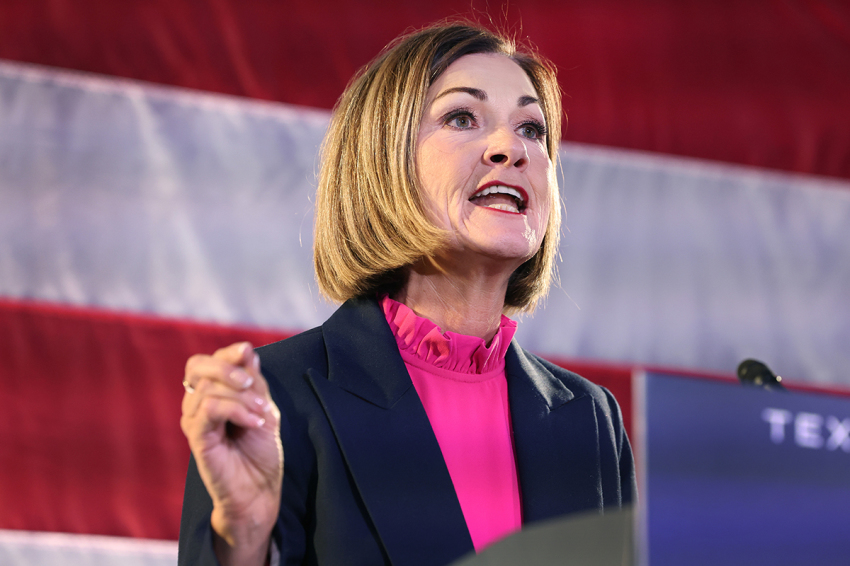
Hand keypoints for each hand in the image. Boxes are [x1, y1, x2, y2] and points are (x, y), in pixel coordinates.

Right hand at [181, 342, 282, 564]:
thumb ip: (254, 382)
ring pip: (208, 388)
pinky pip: (209, 409)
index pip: (207, 361)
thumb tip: (247, 352)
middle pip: (196, 366)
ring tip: (261, 413)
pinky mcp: (195, 438)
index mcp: (210, 394)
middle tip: (251, 382)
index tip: (247, 351)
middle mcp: (196, 404)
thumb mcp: (263, 407)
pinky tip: (254, 421)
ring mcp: (193, 420)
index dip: (226, 352)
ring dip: (242, 396)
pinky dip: (236, 410)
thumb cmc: (260, 451)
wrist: (258, 489)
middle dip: (227, 367)